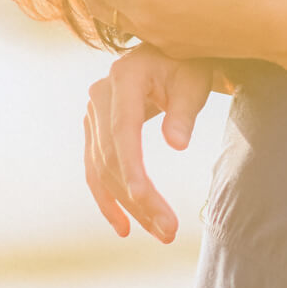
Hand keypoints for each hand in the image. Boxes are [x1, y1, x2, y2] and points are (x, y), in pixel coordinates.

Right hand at [84, 45, 221, 242]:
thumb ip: (185, 111)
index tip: (143, 198)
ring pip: (102, 170)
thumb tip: (177, 145)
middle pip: (112, 156)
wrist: (168, 55)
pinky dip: (108, 199)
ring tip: (159, 233)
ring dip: (128, 205)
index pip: (123, 129)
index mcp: (124, 78)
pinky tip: (124, 226)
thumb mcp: (193, 82)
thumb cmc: (187, 65)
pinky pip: (95, 170)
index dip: (132, 165)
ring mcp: (93, 114)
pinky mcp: (94, 130)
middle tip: (169, 230)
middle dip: (139, 197)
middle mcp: (100, 95)